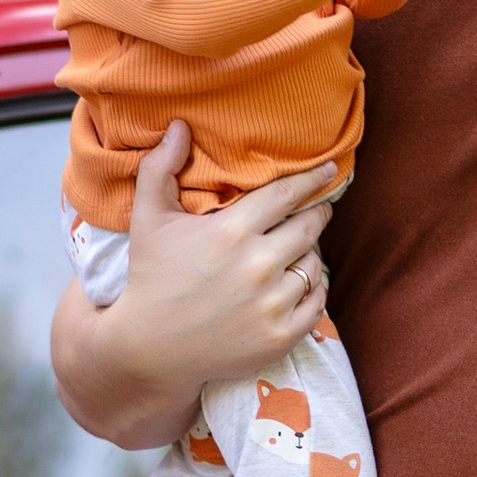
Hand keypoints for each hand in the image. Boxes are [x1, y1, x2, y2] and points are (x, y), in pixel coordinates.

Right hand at [51, 126, 338, 447]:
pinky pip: (318, 302)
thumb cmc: (151, 278)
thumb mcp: (148, 219)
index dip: (312, 178)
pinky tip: (298, 283)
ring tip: (295, 251)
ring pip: (314, 264)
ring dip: (309, 253)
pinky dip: (313, 290)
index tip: (329, 169)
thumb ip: (160, 168)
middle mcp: (258, 266)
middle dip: (317, 213)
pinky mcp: (281, 336)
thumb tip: (179, 126)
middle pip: (310, 226)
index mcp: (231, 231)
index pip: (288, 193)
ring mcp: (272, 304)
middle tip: (317, 209)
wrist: (149, 350)